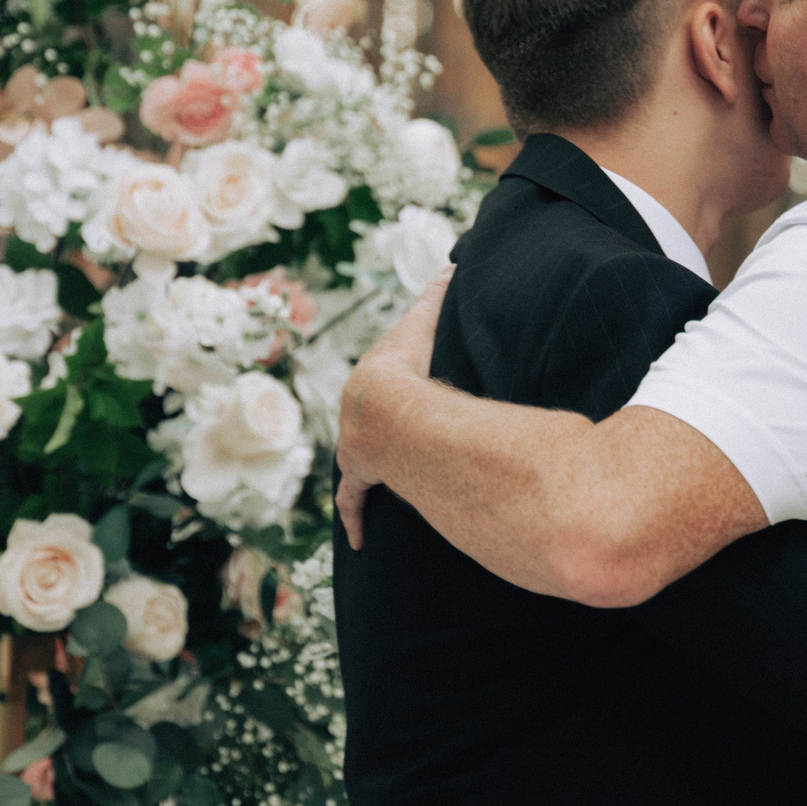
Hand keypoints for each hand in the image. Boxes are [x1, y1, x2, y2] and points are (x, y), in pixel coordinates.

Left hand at [336, 266, 452, 548]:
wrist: (385, 403)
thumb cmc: (406, 363)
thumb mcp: (425, 324)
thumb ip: (439, 295)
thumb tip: (453, 263)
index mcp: (371, 385)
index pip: (374, 388)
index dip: (384, 395)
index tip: (391, 403)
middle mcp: (355, 418)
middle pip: (362, 430)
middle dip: (370, 439)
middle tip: (387, 451)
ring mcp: (354, 449)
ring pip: (355, 468)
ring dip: (363, 479)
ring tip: (378, 493)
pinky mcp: (357, 474)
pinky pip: (353, 501)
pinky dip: (356, 519)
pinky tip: (359, 542)